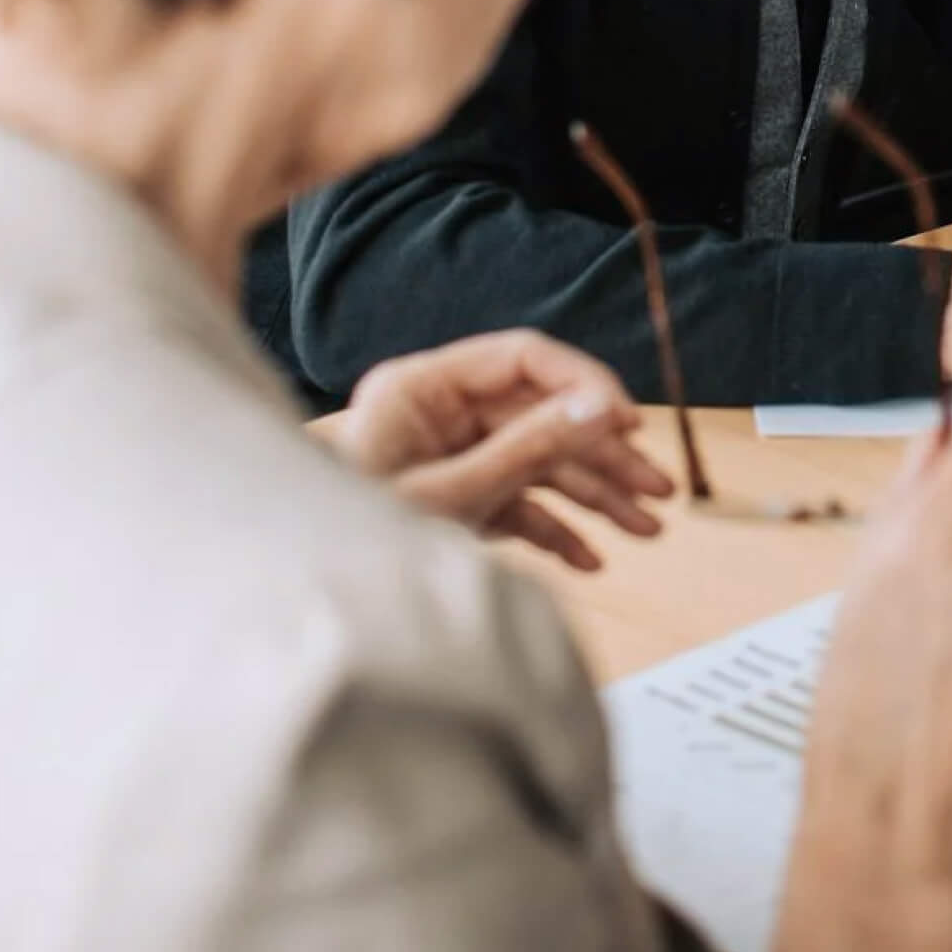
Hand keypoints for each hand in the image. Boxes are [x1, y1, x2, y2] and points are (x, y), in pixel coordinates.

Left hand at [317, 330, 673, 569]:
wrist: (293, 592)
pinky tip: (591, 560)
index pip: (524, 360)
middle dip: (604, 456)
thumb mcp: (450, 495)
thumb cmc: (349, 538)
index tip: (629, 423)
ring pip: (539, 464)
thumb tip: (600, 407)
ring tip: (646, 531)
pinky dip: (554, 530)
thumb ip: (527, 449)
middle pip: (542, 417)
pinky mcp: (453, 502)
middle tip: (658, 490)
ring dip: (594, 498)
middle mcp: (439, 416)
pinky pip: (516, 505)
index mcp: (423, 389)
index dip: (584, 385)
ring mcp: (448, 460)